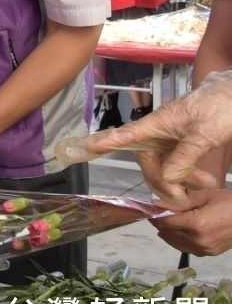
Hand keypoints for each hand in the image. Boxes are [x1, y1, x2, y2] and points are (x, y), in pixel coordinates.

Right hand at [83, 71, 231, 201]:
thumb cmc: (220, 107)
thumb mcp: (205, 133)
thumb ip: (185, 155)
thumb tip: (166, 178)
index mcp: (158, 123)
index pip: (126, 135)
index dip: (106, 143)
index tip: (86, 148)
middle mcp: (159, 133)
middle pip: (148, 162)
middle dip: (162, 181)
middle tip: (181, 196)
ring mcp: (170, 140)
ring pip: (164, 166)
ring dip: (180, 180)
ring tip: (206, 183)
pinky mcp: (182, 145)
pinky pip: (176, 165)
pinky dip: (187, 176)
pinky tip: (203, 181)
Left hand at [151, 189, 231, 255]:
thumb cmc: (229, 202)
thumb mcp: (203, 196)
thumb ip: (179, 202)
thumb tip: (155, 204)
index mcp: (196, 225)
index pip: (165, 222)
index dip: (155, 216)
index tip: (150, 209)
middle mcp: (198, 240)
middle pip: (169, 233)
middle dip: (160, 223)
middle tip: (158, 213)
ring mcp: (204, 249)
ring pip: (176, 243)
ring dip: (168, 233)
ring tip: (166, 222)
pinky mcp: (210, 253)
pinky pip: (187, 248)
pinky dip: (179, 241)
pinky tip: (178, 232)